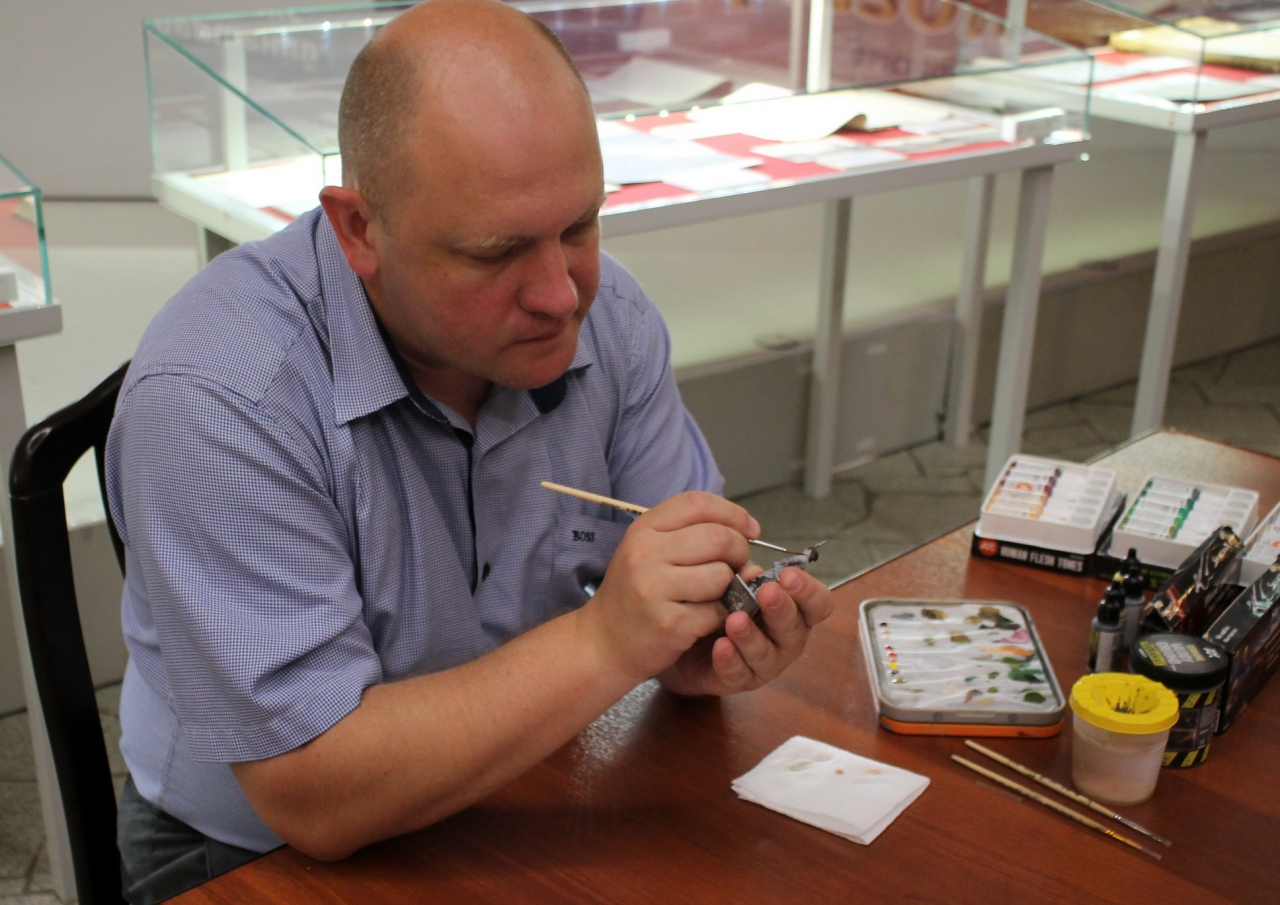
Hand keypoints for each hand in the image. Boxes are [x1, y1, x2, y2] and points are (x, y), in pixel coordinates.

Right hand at [575, 491, 758, 682]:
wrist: (603, 642)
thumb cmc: (635, 592)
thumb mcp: (650, 551)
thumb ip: (692, 534)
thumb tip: (749, 531)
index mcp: (643, 529)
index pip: (698, 503)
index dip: (732, 513)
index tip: (750, 529)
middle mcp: (645, 554)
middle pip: (718, 538)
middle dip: (739, 551)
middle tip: (736, 566)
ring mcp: (655, 588)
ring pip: (722, 575)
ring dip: (730, 588)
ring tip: (714, 595)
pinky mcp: (669, 623)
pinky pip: (718, 611)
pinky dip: (720, 616)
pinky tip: (704, 619)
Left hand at [657, 565, 833, 695]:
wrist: (690, 636)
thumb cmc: (723, 603)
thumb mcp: (735, 583)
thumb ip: (747, 577)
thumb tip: (754, 571)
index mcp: (795, 610)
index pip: (818, 604)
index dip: (809, 591)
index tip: (788, 575)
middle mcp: (786, 639)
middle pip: (795, 629)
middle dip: (782, 609)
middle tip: (767, 592)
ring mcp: (765, 664)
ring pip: (766, 654)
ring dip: (751, 636)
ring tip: (735, 620)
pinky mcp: (738, 680)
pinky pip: (737, 673)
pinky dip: (729, 659)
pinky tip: (721, 646)